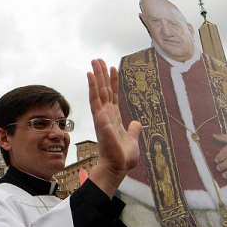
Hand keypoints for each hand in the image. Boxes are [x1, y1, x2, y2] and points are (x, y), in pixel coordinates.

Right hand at [87, 59, 141, 197]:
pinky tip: (90, 75)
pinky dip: (92, 86)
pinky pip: (95, 99)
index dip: (112, 81)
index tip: (111, 67)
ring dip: (96, 76)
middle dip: (101, 74)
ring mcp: (102, 116)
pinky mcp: (100, 119)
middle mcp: (106, 114)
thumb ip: (134, 130)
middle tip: (97, 59)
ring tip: (94, 61)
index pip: (113, 95)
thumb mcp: (133, 140)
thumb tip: (136, 123)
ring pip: (98, 91)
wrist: (118, 168)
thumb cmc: (122, 157)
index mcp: (114, 118)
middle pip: (103, 89)